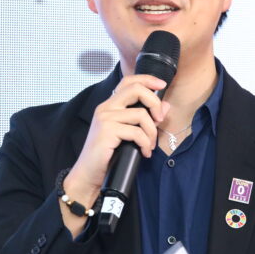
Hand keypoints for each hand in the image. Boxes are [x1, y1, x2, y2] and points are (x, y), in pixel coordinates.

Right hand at [60, 75, 169, 233]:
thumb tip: (165, 106)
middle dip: (154, 103)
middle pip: (136, 90)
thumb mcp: (128, 134)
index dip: (147, 79)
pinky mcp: (108, 131)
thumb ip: (145, 118)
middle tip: (160, 120)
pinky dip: (145, 144)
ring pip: (141, 115)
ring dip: (152, 132)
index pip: (128, 81)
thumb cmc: (108, 155)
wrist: (89, 173)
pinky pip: (137, 132)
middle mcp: (106, 108)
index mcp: (109, 105)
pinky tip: (144, 153)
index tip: (162, 85)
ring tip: (150, 145)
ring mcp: (105, 118)